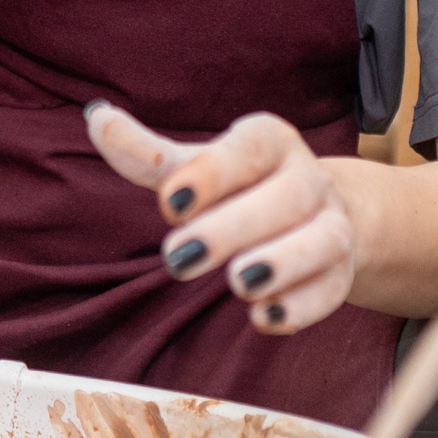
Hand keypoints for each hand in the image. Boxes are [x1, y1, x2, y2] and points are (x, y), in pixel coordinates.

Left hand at [86, 102, 358, 334]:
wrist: (322, 214)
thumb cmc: (243, 187)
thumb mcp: (198, 166)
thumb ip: (150, 154)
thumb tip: (97, 119)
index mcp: (270, 142)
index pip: (247, 150)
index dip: (211, 174)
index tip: (169, 202)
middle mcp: (308, 180)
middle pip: (285, 197)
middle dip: (233, 227)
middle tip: (178, 257)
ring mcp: (332, 227)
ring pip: (321, 240)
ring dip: (281, 262)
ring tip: (237, 282)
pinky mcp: (341, 275)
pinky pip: (332, 291)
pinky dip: (301, 307)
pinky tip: (264, 318)